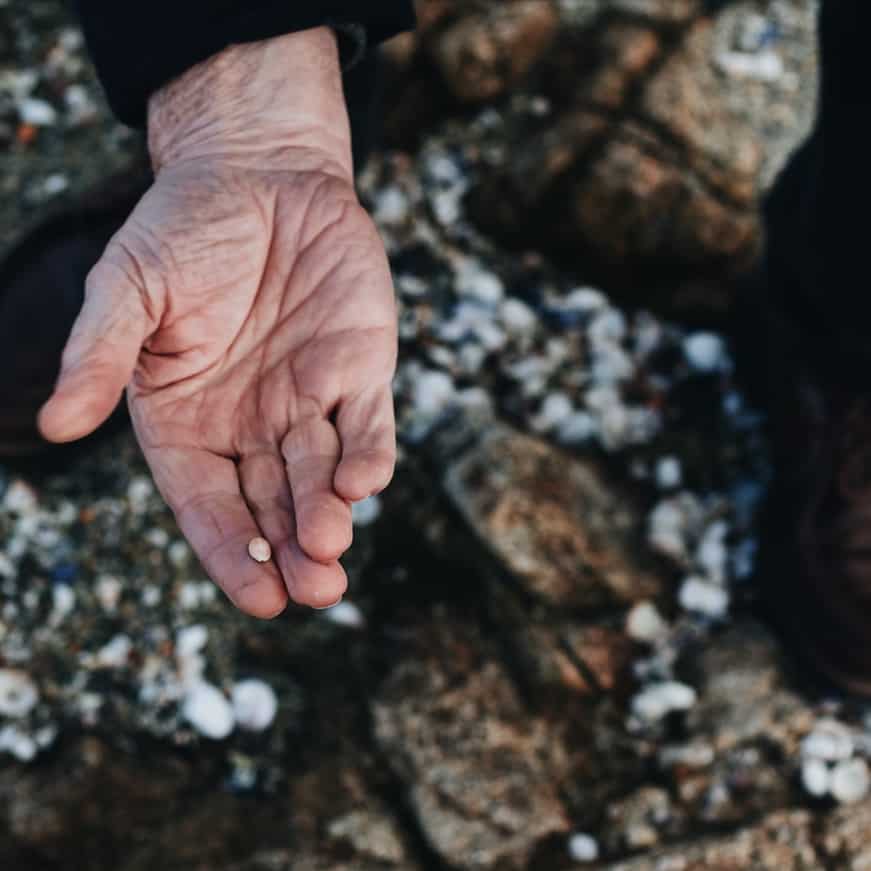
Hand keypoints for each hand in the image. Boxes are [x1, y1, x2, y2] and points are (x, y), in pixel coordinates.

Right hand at [38, 29, 396, 616]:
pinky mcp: (359, 370)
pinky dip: (368, 454)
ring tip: (330, 549)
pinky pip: (367, 424)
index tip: (259, 599)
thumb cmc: (182, 230)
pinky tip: (363, 483)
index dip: (231, 552)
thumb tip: (55, 425)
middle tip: (310, 591)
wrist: (258, 173)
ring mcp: (308, 401)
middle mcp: (251, 425)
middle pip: (272, 504)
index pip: (209, 506)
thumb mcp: (127, 289)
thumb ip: (99, 356)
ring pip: (321, 476)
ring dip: (328, 514)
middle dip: (290, 550)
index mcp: (189, 423)